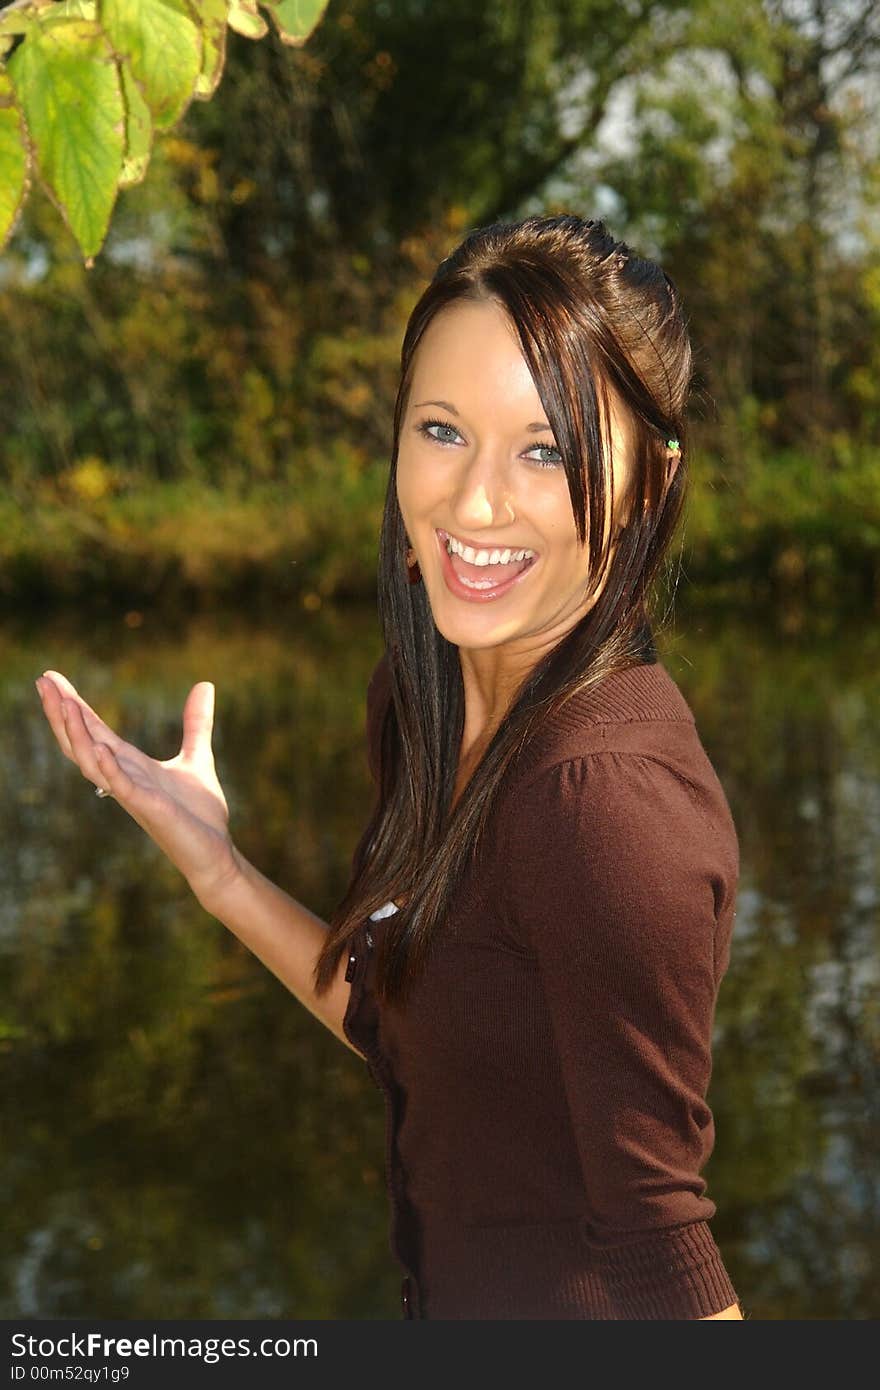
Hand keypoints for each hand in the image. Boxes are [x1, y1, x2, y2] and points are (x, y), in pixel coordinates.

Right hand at [35, 670, 240, 906]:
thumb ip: (196, 723)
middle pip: (82, 742)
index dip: (74, 705)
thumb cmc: (199, 814)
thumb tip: (204, 684)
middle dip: (62, 713)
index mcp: (131, 765)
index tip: (51, 677)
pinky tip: (100, 748)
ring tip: (64, 704)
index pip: (94, 730)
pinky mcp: (149, 809)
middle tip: (43, 681)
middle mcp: (123, 778)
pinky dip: (109, 768)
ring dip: (78, 734)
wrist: (215, 853)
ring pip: (92, 763)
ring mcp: (132, 794)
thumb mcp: (198, 757)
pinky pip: (121, 788)